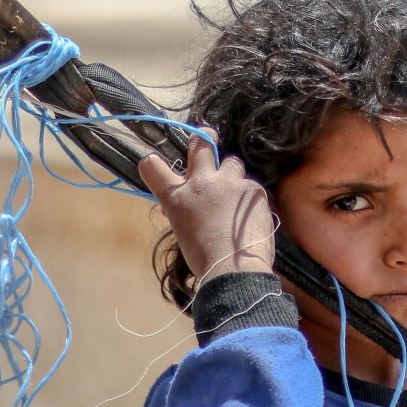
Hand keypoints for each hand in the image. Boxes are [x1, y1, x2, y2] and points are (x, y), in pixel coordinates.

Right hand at [138, 130, 274, 280]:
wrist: (234, 269)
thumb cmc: (205, 259)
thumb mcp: (183, 232)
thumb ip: (184, 210)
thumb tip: (186, 205)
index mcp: (176, 197)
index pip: (153, 166)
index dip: (153, 163)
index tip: (156, 164)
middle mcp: (200, 183)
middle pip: (201, 143)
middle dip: (204, 138)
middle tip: (207, 138)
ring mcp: (229, 182)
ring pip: (231, 164)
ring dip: (231, 176)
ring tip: (234, 198)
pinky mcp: (253, 189)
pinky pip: (250, 187)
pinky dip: (248, 200)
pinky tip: (249, 218)